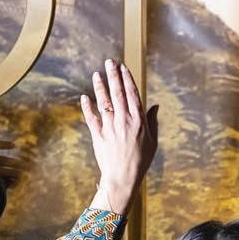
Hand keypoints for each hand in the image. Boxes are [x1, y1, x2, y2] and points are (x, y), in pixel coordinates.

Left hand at [80, 58, 157, 217]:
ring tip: (96, 74)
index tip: (124, 67)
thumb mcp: (152, 141)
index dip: (127, 79)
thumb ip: (151, 121)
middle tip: (109, 62)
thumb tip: (154, 105)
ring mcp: (110, 127)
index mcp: (138, 121)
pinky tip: (84, 97)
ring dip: (100, 87)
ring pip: (104, 102)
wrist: (123, 178)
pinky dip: (87, 107)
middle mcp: (124, 121)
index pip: (132, 95)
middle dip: (113, 76)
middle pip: (118, 93)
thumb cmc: (141, 161)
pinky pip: (91, 118)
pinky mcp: (98, 135)